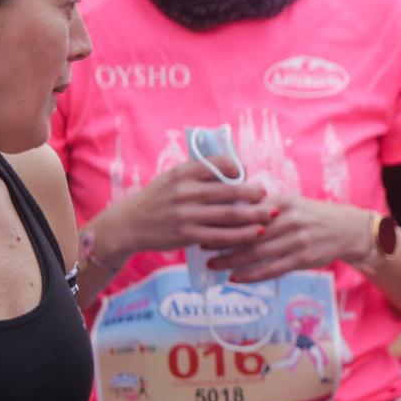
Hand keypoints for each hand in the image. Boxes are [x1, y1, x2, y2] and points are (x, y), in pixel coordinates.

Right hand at [102, 160, 273, 259]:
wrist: (129, 223)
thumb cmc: (158, 198)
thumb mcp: (172, 178)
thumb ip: (199, 173)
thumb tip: (235, 169)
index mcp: (183, 171)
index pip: (219, 164)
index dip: (239, 168)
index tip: (248, 174)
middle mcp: (185, 191)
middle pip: (229, 191)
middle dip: (254, 193)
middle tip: (266, 194)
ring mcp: (187, 214)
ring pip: (229, 215)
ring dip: (254, 215)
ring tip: (270, 214)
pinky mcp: (187, 235)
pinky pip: (221, 236)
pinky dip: (241, 235)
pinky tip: (255, 233)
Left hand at [206, 194, 377, 283]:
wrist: (348, 230)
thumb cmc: (315, 216)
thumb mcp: (293, 203)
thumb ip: (267, 206)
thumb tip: (234, 209)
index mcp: (283, 202)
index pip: (248, 210)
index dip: (225, 219)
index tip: (206, 223)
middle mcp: (289, 220)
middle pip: (249, 233)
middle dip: (222, 241)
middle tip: (202, 246)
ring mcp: (296, 241)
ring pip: (257, 253)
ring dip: (232, 260)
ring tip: (214, 264)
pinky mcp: (302, 259)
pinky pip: (272, 269)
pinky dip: (252, 275)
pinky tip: (236, 278)